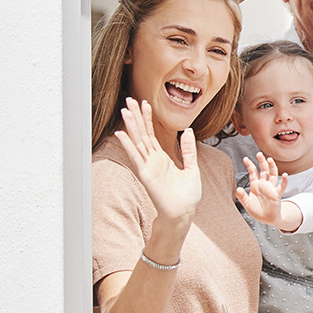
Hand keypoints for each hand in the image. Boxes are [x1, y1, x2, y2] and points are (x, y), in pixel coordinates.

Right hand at [112, 98, 200, 224]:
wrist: (184, 212)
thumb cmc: (187, 195)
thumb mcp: (192, 167)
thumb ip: (188, 150)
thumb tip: (187, 131)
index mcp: (162, 158)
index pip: (153, 134)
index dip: (148, 119)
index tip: (145, 103)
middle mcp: (152, 161)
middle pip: (142, 134)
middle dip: (137, 117)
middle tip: (129, 99)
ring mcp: (148, 167)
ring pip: (138, 142)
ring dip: (131, 126)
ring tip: (125, 110)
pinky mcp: (146, 174)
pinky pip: (136, 157)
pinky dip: (128, 145)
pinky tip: (120, 133)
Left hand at [235, 152, 288, 225]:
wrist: (266, 219)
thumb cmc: (257, 211)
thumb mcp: (246, 203)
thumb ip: (242, 196)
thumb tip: (238, 189)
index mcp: (255, 185)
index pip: (253, 172)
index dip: (249, 165)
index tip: (245, 158)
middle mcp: (263, 185)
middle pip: (263, 170)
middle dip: (261, 162)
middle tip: (259, 154)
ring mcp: (270, 188)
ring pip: (272, 175)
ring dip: (271, 167)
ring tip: (269, 159)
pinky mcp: (276, 195)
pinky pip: (281, 187)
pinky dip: (284, 181)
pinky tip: (284, 175)